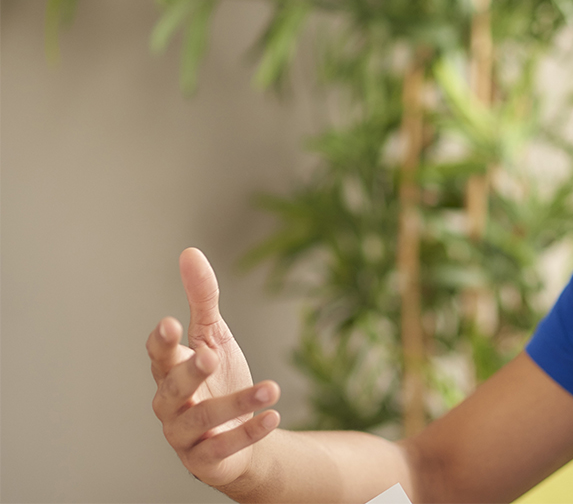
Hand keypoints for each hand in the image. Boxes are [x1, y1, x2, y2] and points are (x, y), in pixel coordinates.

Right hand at [147, 247, 280, 487]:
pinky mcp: (206, 460)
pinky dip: (249, 432)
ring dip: (236, 402)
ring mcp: (184, 435)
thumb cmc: (219, 380)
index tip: (171, 323)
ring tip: (271, 388)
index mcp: (169, 371)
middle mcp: (170, 404)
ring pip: (201, 418)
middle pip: (171, 387)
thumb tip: (190, 252)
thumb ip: (202, 299)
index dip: (161, 342)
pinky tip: (274, 415)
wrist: (241, 435)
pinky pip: (224, 447)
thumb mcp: (215, 336)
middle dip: (190, 371)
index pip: (158, 355)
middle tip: (210, 354)